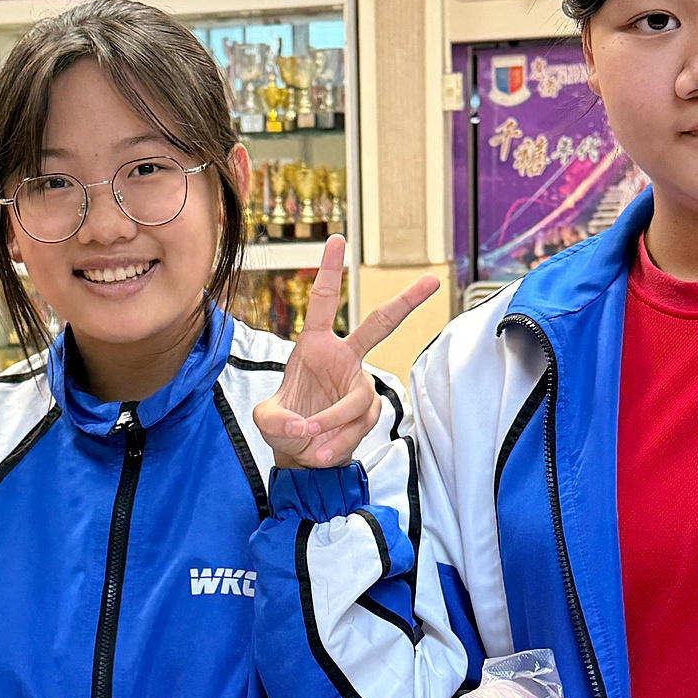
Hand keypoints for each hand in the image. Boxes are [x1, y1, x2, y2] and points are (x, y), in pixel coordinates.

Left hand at [252, 236, 439, 467]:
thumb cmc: (285, 428)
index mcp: (314, 346)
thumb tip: (305, 426)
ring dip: (332, 421)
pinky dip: (337, 440)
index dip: (329, 270)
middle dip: (405, 303)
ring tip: (310, 439)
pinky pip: (357, 424)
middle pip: (379, 325)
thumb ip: (278, 421)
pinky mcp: (367, 412)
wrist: (304, 458)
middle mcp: (342, 359)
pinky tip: (321, 452)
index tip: (337, 239)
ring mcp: (358, 385)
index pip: (323, 302)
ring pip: (357, 398)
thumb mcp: (266, 422)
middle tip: (431, 279)